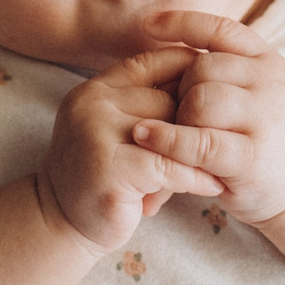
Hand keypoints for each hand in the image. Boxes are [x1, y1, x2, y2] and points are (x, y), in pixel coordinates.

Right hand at [40, 47, 222, 251]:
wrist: (60, 223)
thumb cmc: (100, 177)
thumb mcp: (115, 132)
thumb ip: (145, 108)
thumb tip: (206, 82)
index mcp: (95, 89)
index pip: (153, 60)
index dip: (191, 72)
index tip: (219, 95)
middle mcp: (92, 103)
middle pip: (169, 98)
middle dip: (197, 124)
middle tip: (223, 145)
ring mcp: (96, 132)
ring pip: (172, 131)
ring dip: (202, 153)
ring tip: (224, 166)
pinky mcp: (108, 167)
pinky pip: (169, 166)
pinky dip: (195, 178)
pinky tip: (212, 186)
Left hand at [129, 11, 284, 224]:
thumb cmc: (266, 134)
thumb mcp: (257, 92)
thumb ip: (224, 71)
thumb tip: (162, 40)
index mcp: (269, 61)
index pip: (221, 29)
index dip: (182, 22)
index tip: (149, 24)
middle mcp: (272, 82)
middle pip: (201, 67)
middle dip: (179, 89)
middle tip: (180, 115)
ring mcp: (266, 118)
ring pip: (200, 99)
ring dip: (178, 117)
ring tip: (183, 135)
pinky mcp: (252, 157)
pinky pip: (199, 141)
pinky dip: (168, 140)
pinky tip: (148, 138)